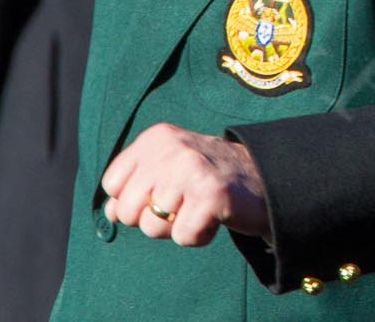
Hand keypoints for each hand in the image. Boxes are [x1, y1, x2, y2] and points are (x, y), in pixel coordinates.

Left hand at [101, 123, 270, 246]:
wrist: (263, 179)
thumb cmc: (205, 180)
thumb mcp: (165, 171)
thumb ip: (133, 188)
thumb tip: (111, 212)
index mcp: (156, 138)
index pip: (112, 185)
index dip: (134, 199)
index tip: (163, 190)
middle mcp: (171, 147)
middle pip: (127, 210)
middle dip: (153, 218)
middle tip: (184, 202)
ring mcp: (191, 169)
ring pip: (152, 227)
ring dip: (177, 228)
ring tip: (199, 207)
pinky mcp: (211, 194)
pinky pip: (183, 236)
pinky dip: (199, 235)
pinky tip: (214, 216)